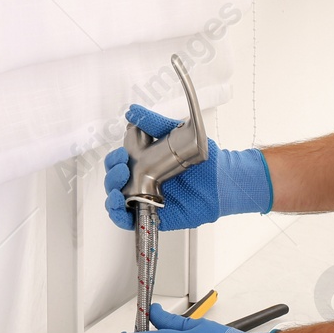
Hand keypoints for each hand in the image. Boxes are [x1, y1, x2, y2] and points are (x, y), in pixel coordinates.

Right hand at [102, 104, 272, 230]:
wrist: (222, 181)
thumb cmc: (202, 161)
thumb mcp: (177, 134)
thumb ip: (155, 124)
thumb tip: (133, 112)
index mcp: (143, 163)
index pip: (118, 162)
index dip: (114, 160)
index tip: (121, 155)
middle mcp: (141, 182)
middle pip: (114, 182)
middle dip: (112, 176)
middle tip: (122, 169)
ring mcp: (146, 200)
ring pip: (117, 202)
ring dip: (111, 197)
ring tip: (118, 192)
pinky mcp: (153, 216)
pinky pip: (130, 220)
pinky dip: (119, 216)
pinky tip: (120, 209)